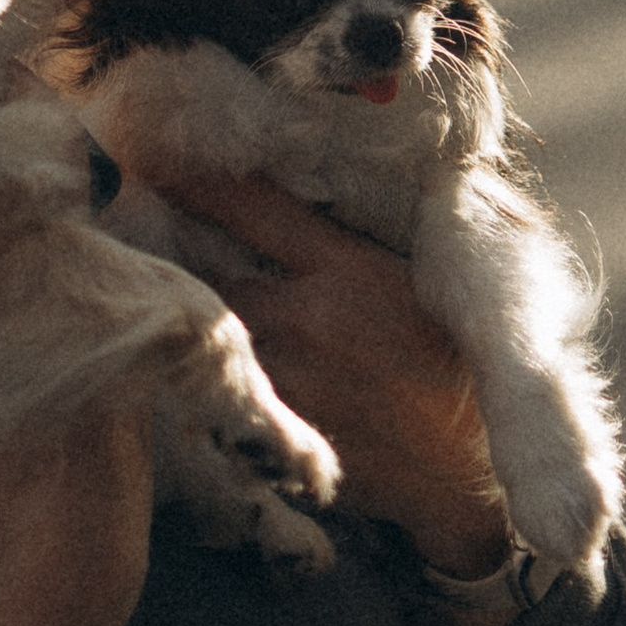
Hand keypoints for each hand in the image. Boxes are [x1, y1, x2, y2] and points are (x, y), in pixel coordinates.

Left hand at [141, 166, 513, 593]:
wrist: (474, 467)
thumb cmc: (456, 361)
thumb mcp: (420, 279)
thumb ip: (355, 243)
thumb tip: (309, 199)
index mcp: (349, 269)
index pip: (257, 208)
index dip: (200, 182)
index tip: (154, 158)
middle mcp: (311, 321)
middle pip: (216, 282)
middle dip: (186, 268)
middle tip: (151, 252)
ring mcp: (292, 384)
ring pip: (219, 345)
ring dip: (206, 335)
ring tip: (182, 324)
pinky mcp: (284, 438)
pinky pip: (233, 402)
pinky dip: (226, 389)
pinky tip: (218, 386)